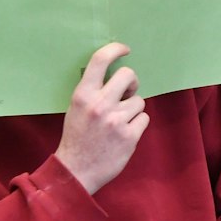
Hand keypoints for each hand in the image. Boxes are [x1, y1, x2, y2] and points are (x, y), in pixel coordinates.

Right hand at [54, 43, 147, 194]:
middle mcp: (100, 104)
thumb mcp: (76, 108)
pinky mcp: (129, 136)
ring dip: (133, 109)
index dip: (115, 49)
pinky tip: (124, 134)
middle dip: (131, 83)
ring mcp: (116, 120)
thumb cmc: (77, 137)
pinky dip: (137, 124)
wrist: (76, 171)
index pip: (100, 60)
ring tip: (119, 122)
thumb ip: (92, 91)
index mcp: (83, 95)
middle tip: (126, 93)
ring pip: (139, 100)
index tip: (125, 49)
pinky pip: (144, 118)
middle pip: (129, 75)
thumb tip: (113, 74)